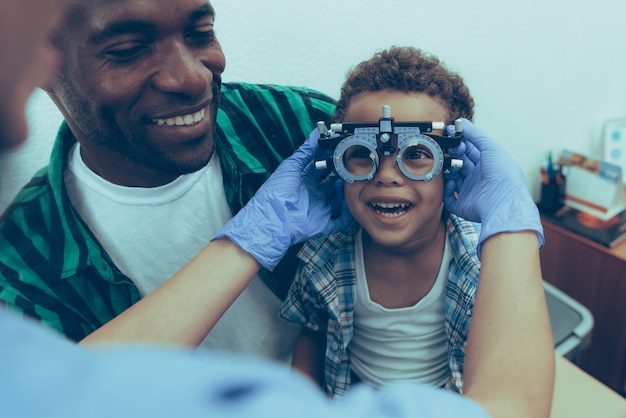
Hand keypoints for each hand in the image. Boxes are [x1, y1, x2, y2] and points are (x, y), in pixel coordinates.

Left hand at [213, 127, 352, 270]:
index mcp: (305, 180)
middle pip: (334, 183)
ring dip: (347, 192)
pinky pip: (340, 220)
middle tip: (353, 166)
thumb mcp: (291, 166)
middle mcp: (314, 194)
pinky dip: (349, 215)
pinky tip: (354, 204)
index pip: (324, 168)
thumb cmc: (277, 191)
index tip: (344, 152)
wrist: (273, 217)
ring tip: (355, 181)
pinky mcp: (323, 224)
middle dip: (343, 176)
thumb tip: (315, 132)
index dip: (333, 160)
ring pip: (340, 200)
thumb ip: (305, 150)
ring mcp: (320, 209)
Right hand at [443, 119, 542, 255]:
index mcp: (487, 163)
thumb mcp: (491, 146)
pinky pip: (448, 197)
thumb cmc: (502, 173)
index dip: (460, 142)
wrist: (501, 201)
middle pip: (459, 163)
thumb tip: (461, 122)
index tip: (450, 136)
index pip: (470, 150)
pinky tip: (451, 183)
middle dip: (452, 155)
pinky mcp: (462, 204)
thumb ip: (475, 134)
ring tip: (449, 166)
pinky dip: (446, 190)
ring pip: (452, 178)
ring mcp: (470, 191)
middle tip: (449, 150)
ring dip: (448, 171)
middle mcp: (479, 177)